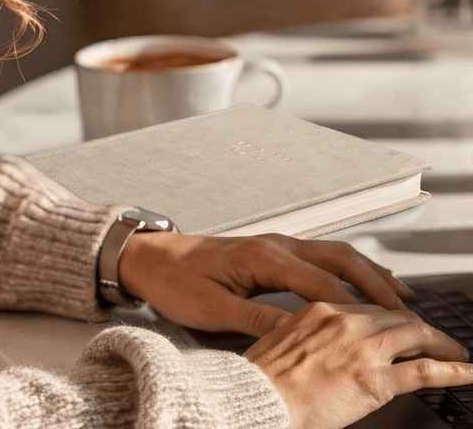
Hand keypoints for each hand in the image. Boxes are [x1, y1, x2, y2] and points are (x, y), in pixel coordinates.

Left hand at [118, 232, 412, 335]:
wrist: (146, 257)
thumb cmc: (173, 282)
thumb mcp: (211, 309)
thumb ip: (257, 320)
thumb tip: (299, 333)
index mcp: (264, 258)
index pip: (324, 285)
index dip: (358, 307)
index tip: (386, 326)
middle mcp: (276, 245)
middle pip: (340, 259)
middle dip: (375, 283)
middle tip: (407, 309)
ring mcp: (274, 245)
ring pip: (333, 254)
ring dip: (366, 272)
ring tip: (398, 296)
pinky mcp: (269, 252)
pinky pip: (319, 256)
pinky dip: (346, 268)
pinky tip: (358, 281)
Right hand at [245, 302, 472, 428]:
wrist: (256, 398)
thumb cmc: (261, 380)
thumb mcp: (279, 344)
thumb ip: (306, 338)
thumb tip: (322, 349)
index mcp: (318, 311)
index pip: (367, 308)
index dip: (390, 317)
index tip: (398, 325)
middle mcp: (344, 322)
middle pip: (396, 317)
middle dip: (420, 328)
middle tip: (434, 339)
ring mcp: (362, 349)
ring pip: (417, 335)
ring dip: (442, 344)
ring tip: (456, 353)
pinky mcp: (376, 379)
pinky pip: (426, 370)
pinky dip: (452, 370)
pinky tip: (466, 372)